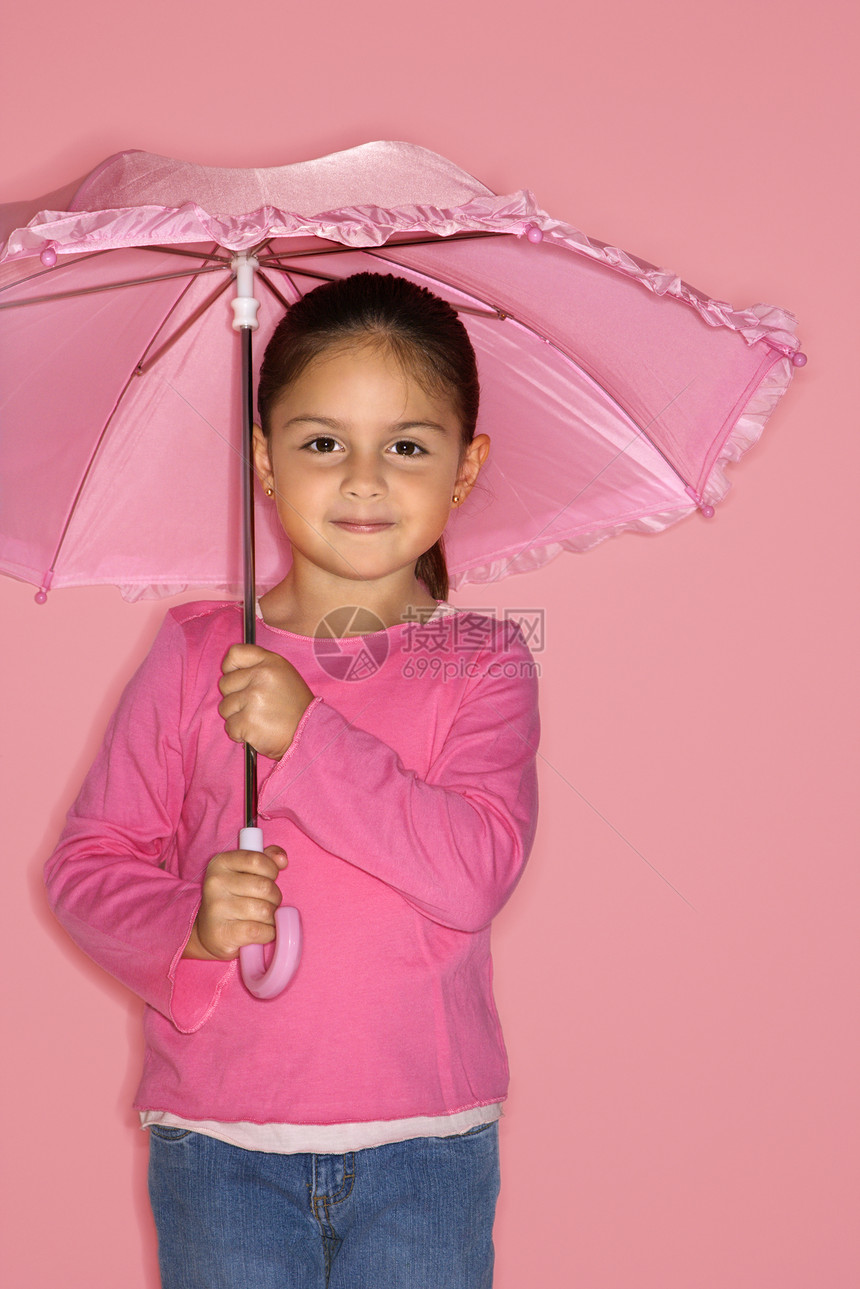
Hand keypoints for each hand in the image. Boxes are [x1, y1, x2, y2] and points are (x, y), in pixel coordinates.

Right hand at [183, 845, 288, 959]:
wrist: (210, 932)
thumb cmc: (234, 898)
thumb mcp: (245, 872)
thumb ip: (266, 859)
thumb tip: (282, 859)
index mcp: (220, 863)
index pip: (257, 860)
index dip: (271, 870)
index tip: (269, 878)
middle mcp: (215, 883)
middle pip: (265, 887)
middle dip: (274, 897)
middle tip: (266, 903)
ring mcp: (216, 908)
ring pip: (265, 910)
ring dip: (271, 918)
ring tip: (261, 918)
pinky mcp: (222, 933)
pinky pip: (260, 931)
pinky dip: (268, 933)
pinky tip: (260, 932)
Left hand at [218, 644, 314, 759]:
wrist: (309, 734)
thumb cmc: (295, 707)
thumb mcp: (284, 675)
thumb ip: (260, 668)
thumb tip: (230, 671)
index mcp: (271, 662)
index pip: (235, 653)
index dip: (229, 668)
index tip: (237, 681)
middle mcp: (261, 676)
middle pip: (225, 683)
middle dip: (234, 698)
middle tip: (255, 706)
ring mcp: (254, 698)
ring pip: (224, 707)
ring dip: (237, 717)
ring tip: (258, 720)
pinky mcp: (248, 721)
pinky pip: (230, 726)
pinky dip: (240, 733)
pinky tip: (257, 732)